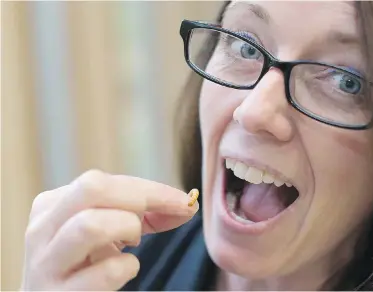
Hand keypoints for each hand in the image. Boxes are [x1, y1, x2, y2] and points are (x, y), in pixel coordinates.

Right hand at [21, 170, 197, 290]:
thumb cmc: (86, 265)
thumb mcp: (106, 231)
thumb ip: (141, 214)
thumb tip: (187, 205)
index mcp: (52, 206)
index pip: (101, 181)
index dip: (150, 189)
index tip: (184, 201)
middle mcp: (42, 230)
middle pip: (91, 188)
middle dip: (139, 199)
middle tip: (157, 218)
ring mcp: (46, 265)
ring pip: (90, 225)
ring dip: (126, 229)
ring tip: (133, 243)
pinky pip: (106, 272)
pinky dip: (128, 267)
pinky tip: (124, 270)